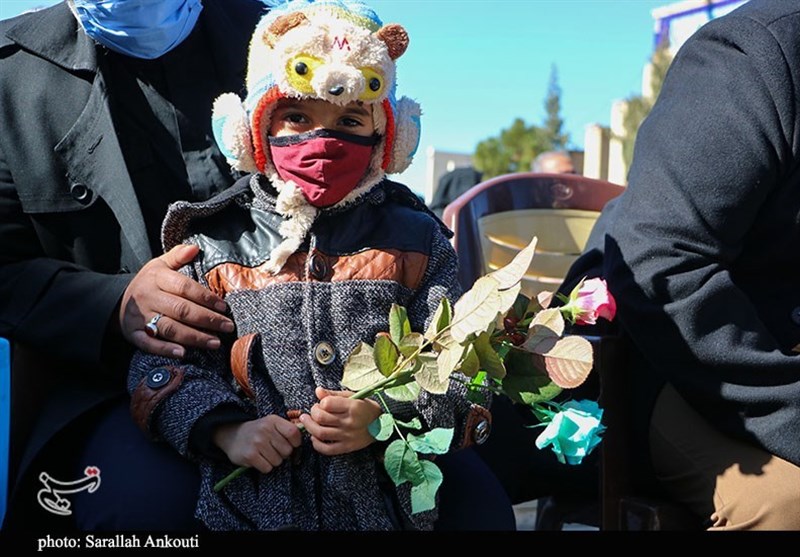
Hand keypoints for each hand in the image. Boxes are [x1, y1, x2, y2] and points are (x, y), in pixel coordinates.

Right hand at [119, 244, 234, 357]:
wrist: (117, 300)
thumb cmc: (148, 282)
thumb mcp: (160, 264)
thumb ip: (178, 255)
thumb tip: (195, 248)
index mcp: (156, 278)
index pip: (184, 287)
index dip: (206, 297)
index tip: (224, 307)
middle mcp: (147, 297)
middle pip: (181, 310)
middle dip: (207, 320)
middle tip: (227, 327)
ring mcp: (139, 317)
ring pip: (169, 328)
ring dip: (194, 337)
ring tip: (215, 343)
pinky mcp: (133, 334)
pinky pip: (149, 344)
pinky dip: (166, 350)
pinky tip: (184, 353)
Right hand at [213, 416, 302, 473]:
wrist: (231, 435)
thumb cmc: (257, 431)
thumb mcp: (271, 424)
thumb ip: (287, 429)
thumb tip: (305, 438)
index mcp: (273, 420)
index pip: (294, 433)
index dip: (296, 443)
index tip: (290, 445)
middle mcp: (265, 429)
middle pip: (287, 451)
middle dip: (283, 454)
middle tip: (273, 450)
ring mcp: (257, 442)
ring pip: (278, 461)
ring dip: (273, 461)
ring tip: (264, 454)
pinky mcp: (250, 455)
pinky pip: (267, 468)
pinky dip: (264, 467)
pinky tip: (258, 459)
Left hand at [300, 387, 381, 455]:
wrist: (384, 425)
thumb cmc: (367, 408)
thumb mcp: (354, 396)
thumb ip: (334, 394)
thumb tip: (318, 391)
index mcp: (353, 406)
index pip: (326, 403)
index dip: (321, 402)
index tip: (322, 403)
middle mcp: (349, 422)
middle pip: (320, 418)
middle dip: (312, 413)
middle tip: (313, 411)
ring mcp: (348, 436)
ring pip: (320, 432)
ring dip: (309, 426)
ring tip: (307, 421)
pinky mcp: (347, 447)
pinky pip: (327, 449)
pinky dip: (316, 444)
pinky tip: (315, 437)